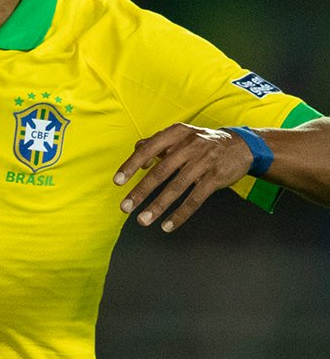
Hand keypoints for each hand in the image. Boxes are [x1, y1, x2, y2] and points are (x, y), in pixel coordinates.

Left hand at [114, 122, 253, 231]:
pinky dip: (180, 214)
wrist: (241, 145)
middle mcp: (189, 145)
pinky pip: (195, 199)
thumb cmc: (201, 142)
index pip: (148, 149)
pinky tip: (168, 225)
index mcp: (176, 133)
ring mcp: (204, 162)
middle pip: (160, 171)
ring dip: (158, 206)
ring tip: (143, 220)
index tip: (117, 181)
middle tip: (125, 207)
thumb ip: (156, 144)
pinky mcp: (216, 178)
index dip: (131, 166)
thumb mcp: (180, 136)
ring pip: (176, 187)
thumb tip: (137, 157)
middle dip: (141, 191)